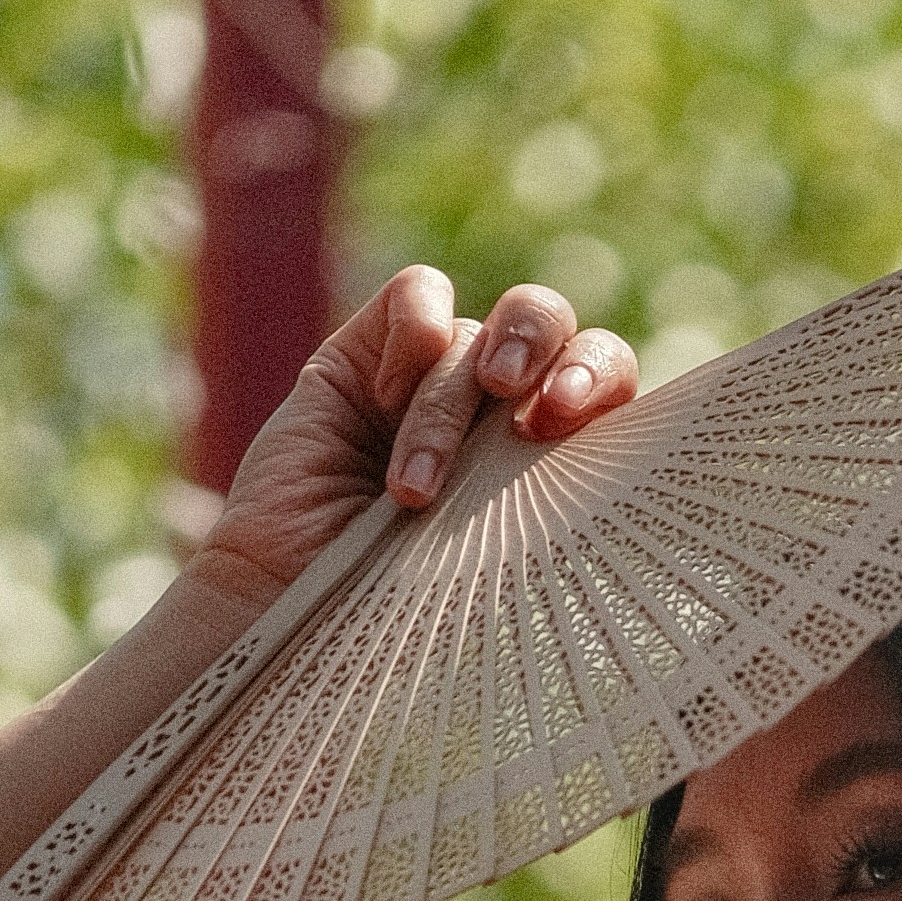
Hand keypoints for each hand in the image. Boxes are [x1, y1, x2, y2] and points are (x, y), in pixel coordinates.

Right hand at [198, 267, 638, 612]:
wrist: (289, 606)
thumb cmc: (396, 608)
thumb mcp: (495, 561)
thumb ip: (550, 501)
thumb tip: (613, 471)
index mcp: (549, 455)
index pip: (606, 384)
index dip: (602, 380)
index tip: (568, 418)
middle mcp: (499, 407)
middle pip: (559, 329)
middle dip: (549, 352)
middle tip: (524, 406)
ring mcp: (433, 374)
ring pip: (482, 327)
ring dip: (452, 400)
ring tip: (414, 484)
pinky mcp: (367, 350)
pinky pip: (417, 292)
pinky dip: (415, 328)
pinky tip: (385, 395)